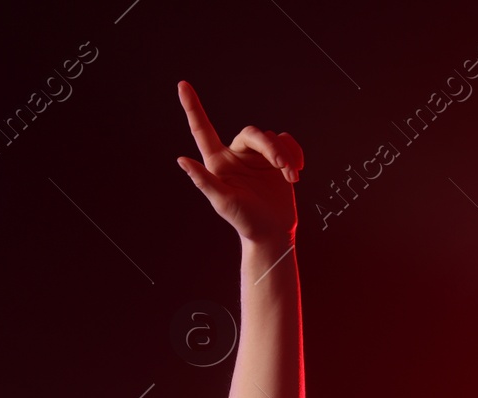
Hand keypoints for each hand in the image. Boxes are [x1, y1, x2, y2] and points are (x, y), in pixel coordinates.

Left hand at [174, 79, 302, 244]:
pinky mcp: (276, 160)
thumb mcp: (222, 202)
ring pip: (273, 138)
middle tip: (283, 167)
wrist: (272, 233)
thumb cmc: (244, 221)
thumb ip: (203, 180)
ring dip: (285, 155)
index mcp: (218, 162)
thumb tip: (181, 160)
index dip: (192, 107)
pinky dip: (295, 154)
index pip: (202, 129)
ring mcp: (257, 157)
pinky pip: (287, 142)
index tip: (182, 85)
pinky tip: (296, 173)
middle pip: (253, 133)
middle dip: (270, 147)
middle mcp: (236, 156)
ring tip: (291, 177)